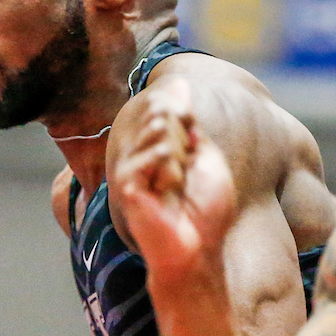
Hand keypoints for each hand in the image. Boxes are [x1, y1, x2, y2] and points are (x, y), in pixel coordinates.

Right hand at [116, 78, 238, 275]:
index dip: (178, 104)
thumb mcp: (208, 158)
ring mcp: (134, 171)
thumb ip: (191, 126)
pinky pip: (145, 157)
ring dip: (176, 150)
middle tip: (187, 162)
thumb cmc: (208, 210)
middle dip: (179, 125)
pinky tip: (169, 183)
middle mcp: (144, 157)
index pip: (166, 110)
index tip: (187, 103)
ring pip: (155, 131)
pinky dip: (164, 164)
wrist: (201, 248)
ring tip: (179, 179)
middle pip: (159, 114)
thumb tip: (181, 87)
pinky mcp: (127, 187)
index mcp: (164, 150)